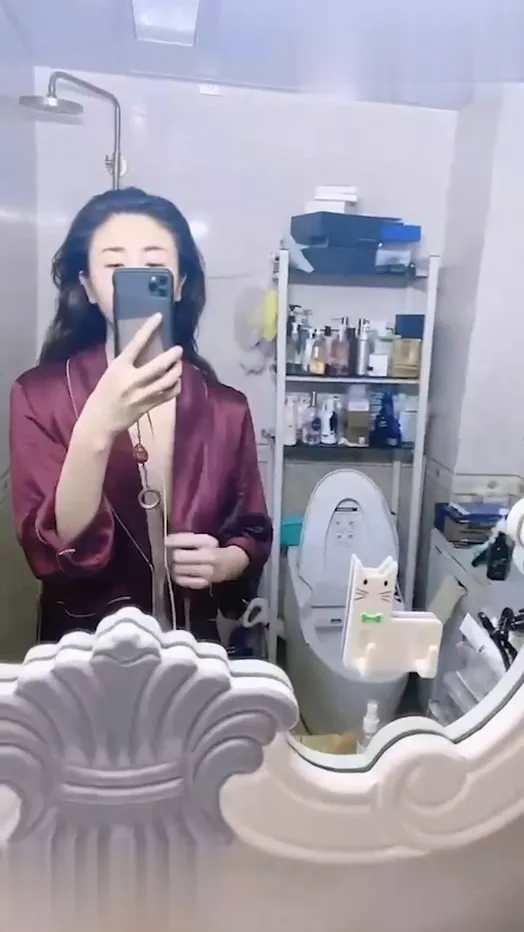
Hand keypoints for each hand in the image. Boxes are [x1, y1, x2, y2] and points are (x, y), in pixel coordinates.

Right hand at [82, 314, 182, 439]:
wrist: (100, 421)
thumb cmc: (103, 394)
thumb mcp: (110, 372)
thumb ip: (126, 361)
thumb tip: (142, 346)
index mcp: (119, 367)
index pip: (136, 343)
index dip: (149, 329)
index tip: (159, 317)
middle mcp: (132, 380)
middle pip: (160, 365)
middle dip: (173, 356)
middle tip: (179, 350)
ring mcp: (142, 395)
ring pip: (168, 381)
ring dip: (177, 371)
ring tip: (179, 365)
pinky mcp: (149, 406)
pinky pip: (169, 395)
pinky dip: (176, 386)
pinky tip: (176, 381)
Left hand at [165, 533, 218, 589]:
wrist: (231, 565)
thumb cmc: (213, 550)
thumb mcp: (204, 540)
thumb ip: (187, 538)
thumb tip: (167, 541)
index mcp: (208, 542)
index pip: (184, 540)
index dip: (171, 541)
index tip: (166, 541)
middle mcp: (209, 557)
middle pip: (179, 556)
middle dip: (173, 555)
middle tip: (173, 555)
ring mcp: (207, 573)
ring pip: (178, 570)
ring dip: (174, 566)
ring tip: (177, 564)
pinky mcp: (203, 584)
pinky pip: (182, 581)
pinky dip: (178, 577)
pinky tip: (181, 573)